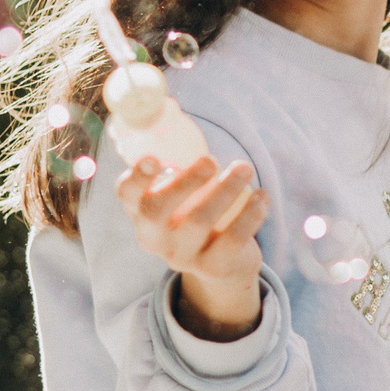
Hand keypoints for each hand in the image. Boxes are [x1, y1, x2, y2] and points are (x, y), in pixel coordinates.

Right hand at [118, 154, 268, 338]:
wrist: (222, 264)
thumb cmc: (199, 213)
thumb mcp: (184, 197)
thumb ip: (180, 170)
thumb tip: (182, 122)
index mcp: (141, 213)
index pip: (127, 196)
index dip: (136, 178)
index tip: (152, 158)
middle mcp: (154, 238)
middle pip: (156, 211)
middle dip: (184, 182)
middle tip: (210, 160)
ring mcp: (181, 257)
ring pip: (198, 222)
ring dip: (225, 190)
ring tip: (244, 168)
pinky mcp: (211, 268)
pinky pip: (231, 239)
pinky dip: (250, 214)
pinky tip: (262, 196)